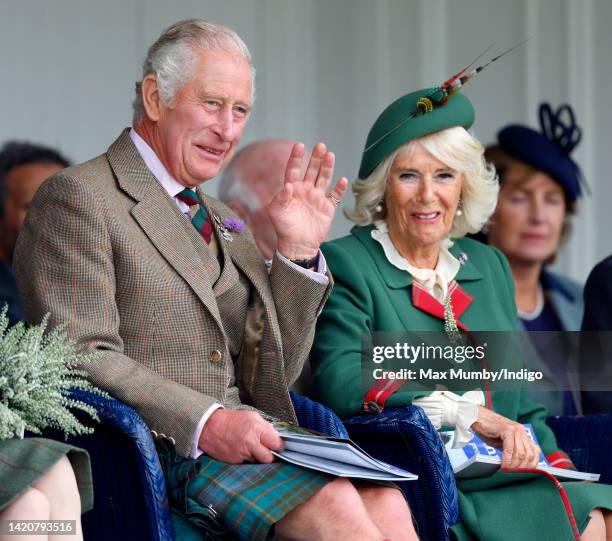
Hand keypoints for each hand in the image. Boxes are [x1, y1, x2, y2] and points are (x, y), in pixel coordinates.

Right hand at [198, 410, 282, 463]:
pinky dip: (247, 459)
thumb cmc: (232, 420)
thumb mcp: (251, 416)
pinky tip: (242, 451)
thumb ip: (265, 427)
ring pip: (258, 462)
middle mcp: (250, 442)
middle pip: (269, 458)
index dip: (278, 446)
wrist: (210, 426)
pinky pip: (247, 464)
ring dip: (258, 458)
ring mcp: (242, 453)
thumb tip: (276, 436)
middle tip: (268, 452)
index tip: (277, 446)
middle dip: (271, 456)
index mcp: (257, 429)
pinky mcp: (235, 461)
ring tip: (252, 449)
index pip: (277, 444)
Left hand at [269, 142, 347, 258]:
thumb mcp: (276, 212)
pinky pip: (335, 195)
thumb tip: (288, 186)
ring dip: (327, 167)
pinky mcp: (327, 208)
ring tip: (330, 155)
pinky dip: (340, 188)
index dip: (296, 158)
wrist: (297, 244)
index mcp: (292, 189)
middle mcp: (305, 190)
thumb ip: (280, 198)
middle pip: (311, 170)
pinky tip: (342, 180)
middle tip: (320, 145)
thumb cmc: (283, 228)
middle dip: (316, 157)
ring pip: (324, 178)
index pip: (294, 169)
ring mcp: (317, 198)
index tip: (299, 145)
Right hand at [471, 407, 540, 469]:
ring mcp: (515, 429)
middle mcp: (522, 431)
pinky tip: (503, 465)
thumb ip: (514, 450)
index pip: (535, 453)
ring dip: (514, 466)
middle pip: (529, 455)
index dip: (531, 466)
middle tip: (513, 475)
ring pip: (521, 453)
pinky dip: (507, 460)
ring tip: (508, 471)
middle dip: (522, 468)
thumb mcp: (505, 442)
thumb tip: (519, 467)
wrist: (477, 417)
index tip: (523, 475)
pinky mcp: (507, 429)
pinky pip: (510, 449)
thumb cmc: (489, 431)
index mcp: (524, 434)